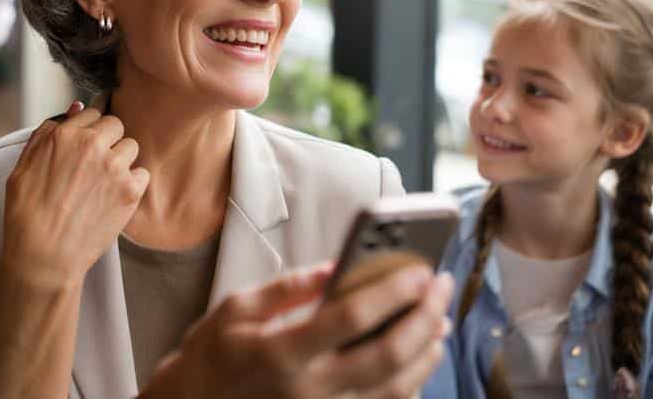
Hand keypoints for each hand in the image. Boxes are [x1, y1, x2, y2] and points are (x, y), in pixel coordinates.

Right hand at [0, 102, 150, 287]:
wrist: (43, 255)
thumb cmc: (27, 213)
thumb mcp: (23, 166)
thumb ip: (47, 133)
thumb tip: (75, 110)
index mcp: (64, 134)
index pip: (91, 112)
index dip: (89, 128)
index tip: (87, 143)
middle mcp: (92, 145)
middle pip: (115, 124)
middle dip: (107, 139)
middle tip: (95, 164)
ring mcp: (114, 167)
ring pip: (131, 146)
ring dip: (121, 159)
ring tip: (104, 182)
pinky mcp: (130, 190)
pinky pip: (142, 173)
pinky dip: (133, 183)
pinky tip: (115, 196)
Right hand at [141, 262, 453, 398]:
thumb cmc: (212, 357)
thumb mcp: (236, 309)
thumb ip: (288, 288)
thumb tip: (336, 266)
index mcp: (283, 351)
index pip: (352, 318)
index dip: (392, 292)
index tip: (420, 269)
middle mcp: (310, 388)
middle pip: (388, 354)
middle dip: (423, 317)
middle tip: (441, 287)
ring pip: (396, 386)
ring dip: (426, 352)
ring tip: (440, 320)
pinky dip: (410, 383)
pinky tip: (419, 359)